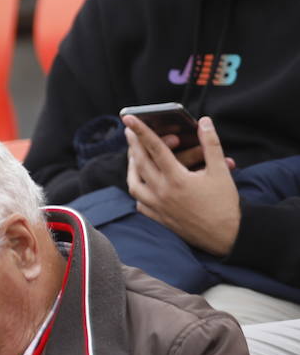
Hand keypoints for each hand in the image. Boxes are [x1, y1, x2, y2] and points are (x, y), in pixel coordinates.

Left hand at [125, 115, 240, 256]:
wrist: (226, 236)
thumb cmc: (224, 203)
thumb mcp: (221, 171)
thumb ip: (211, 144)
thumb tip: (204, 122)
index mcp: (177, 179)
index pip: (154, 149)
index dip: (141, 131)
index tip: (129, 118)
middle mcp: (162, 192)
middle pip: (140, 163)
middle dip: (133, 145)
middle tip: (129, 132)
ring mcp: (157, 207)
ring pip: (134, 183)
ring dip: (131, 168)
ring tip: (133, 156)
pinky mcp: (157, 218)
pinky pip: (139, 201)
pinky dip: (139, 189)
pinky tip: (142, 182)